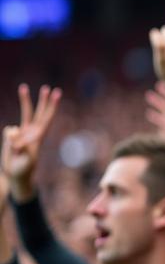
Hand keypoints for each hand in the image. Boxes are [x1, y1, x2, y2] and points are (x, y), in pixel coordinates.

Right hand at [1, 84, 61, 202]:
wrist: (17, 176)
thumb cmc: (21, 170)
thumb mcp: (20, 160)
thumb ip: (15, 145)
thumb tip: (11, 129)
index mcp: (38, 138)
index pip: (46, 120)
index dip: (51, 108)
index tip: (56, 96)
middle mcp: (33, 133)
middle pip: (40, 113)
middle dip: (45, 101)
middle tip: (50, 88)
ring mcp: (24, 133)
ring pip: (26, 114)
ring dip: (26, 100)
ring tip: (23, 87)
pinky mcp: (15, 136)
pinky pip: (13, 126)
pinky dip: (9, 134)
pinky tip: (13, 145)